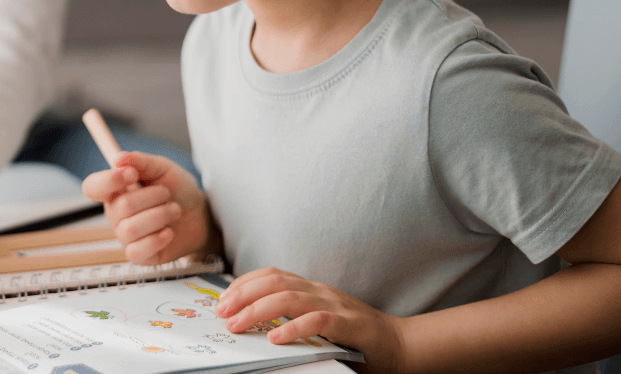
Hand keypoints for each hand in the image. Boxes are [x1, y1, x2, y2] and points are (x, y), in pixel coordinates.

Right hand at [82, 151, 215, 264]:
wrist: (200, 216)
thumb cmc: (178, 191)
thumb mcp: (162, 168)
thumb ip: (141, 161)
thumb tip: (118, 158)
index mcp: (116, 190)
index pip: (93, 187)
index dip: (108, 181)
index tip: (132, 173)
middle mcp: (116, 213)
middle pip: (121, 206)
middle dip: (153, 197)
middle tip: (167, 194)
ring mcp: (125, 235)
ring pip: (131, 229)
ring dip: (160, 216)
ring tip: (174, 210)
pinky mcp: (138, 254)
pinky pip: (136, 251)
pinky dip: (157, 239)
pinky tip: (168, 232)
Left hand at [215, 267, 405, 372]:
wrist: (399, 345)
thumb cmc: (354, 336)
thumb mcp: (317, 320)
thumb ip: (292, 316)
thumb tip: (251, 324)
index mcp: (311, 288)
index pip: (271, 274)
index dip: (243, 283)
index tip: (223, 299)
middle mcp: (320, 291)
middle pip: (274, 282)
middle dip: (243, 295)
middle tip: (222, 312)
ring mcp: (335, 305)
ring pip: (290, 298)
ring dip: (258, 311)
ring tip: (238, 325)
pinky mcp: (349, 325)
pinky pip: (318, 321)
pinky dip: (293, 328)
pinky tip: (275, 338)